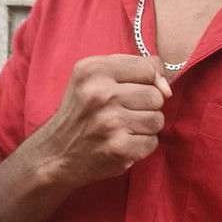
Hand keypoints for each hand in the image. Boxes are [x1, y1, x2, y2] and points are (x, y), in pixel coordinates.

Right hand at [34, 54, 171, 187]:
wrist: (54, 154)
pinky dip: (141, 146)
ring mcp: (110, 122)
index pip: (148, 67)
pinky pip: (152, 142)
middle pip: (156, 95)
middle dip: (146, 106)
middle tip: (123, 113)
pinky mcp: (118, 149)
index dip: (149, 80)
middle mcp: (100, 94)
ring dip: (145, 127)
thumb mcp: (94, 78)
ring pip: (157, 119)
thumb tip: (167, 88)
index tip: (135, 90)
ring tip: (123, 128)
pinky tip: (122, 144)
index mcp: (93, 70)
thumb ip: (134, 70)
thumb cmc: (81, 112)